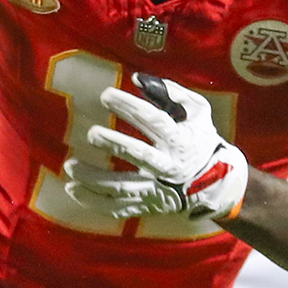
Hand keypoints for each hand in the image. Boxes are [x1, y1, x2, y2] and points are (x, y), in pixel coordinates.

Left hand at [64, 73, 247, 220]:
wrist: (216, 184)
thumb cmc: (200, 140)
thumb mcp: (197, 112)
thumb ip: (172, 93)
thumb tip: (138, 79)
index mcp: (180, 140)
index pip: (153, 120)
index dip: (129, 106)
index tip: (105, 95)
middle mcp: (167, 166)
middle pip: (138, 155)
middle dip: (114, 143)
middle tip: (92, 133)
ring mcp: (155, 190)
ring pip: (121, 188)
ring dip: (94, 179)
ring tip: (71, 166)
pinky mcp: (146, 206)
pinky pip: (116, 207)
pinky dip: (93, 201)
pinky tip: (72, 189)